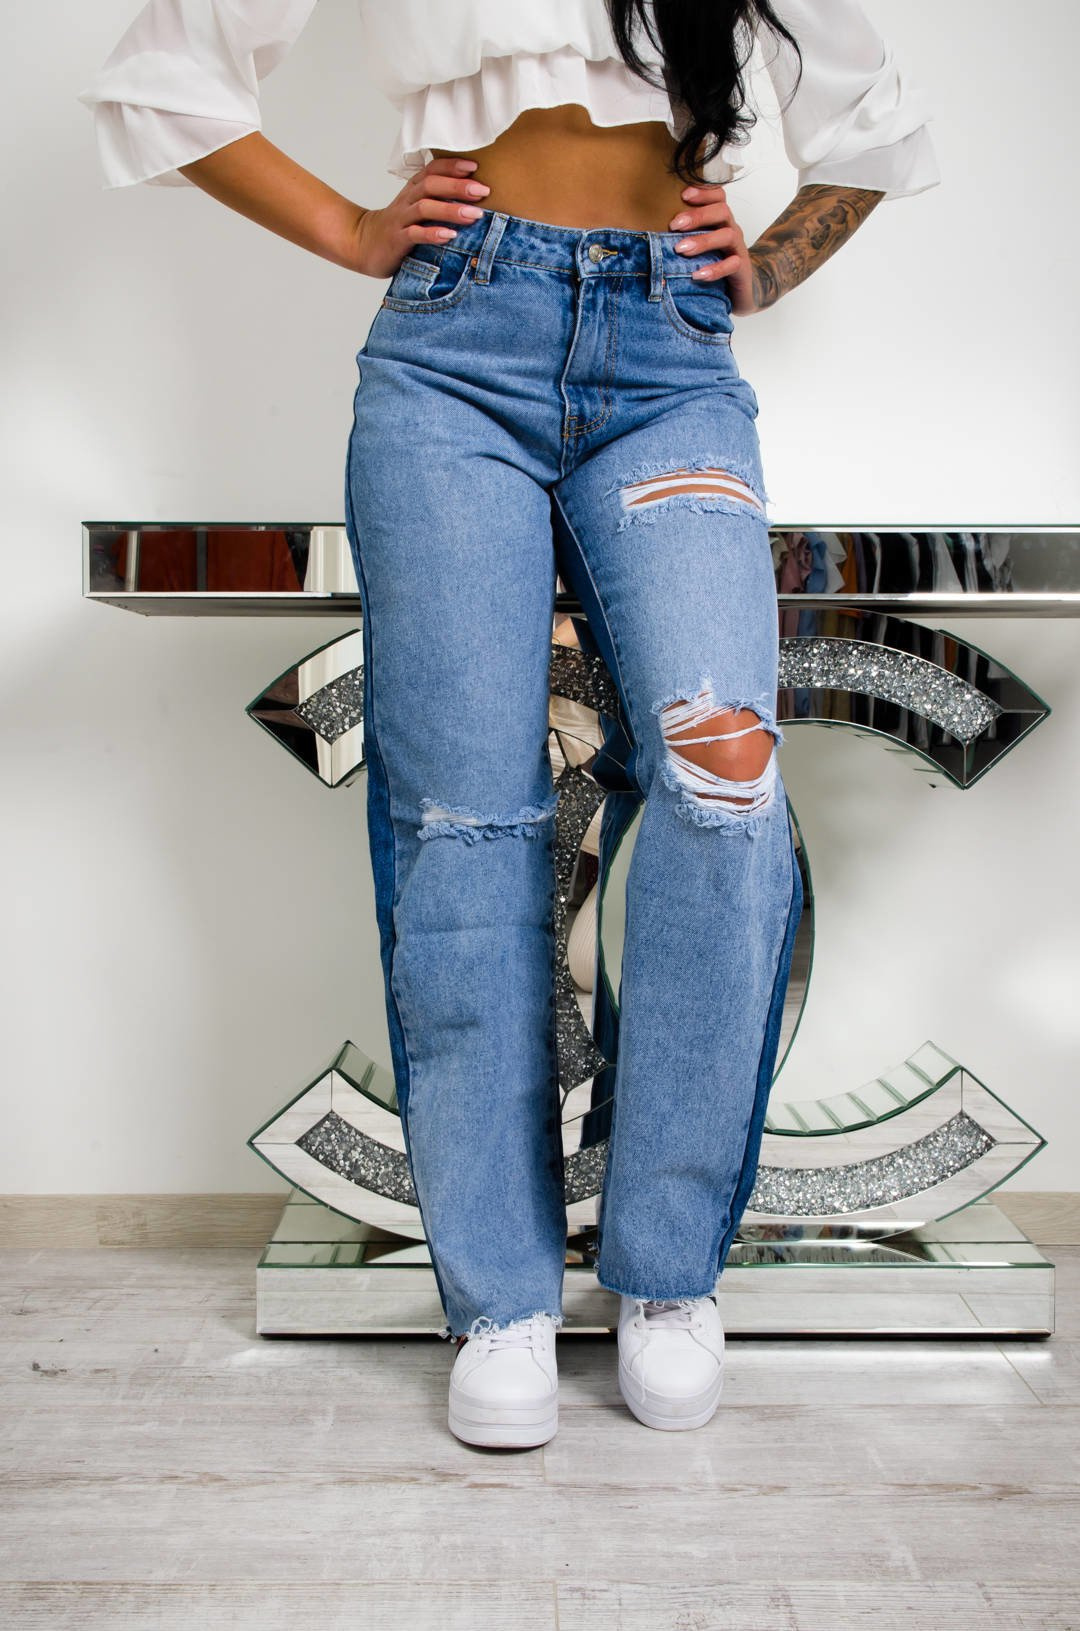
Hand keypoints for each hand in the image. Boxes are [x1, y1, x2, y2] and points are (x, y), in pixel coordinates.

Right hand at [351, 156, 490, 278]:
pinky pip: (414, 234)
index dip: (452, 166)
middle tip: (482, 191)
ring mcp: (401, 220)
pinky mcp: (396, 240)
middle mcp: (407, 200)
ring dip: (450, 210)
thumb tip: (473, 198)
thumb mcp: (416, 208)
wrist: (363, 244)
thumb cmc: (399, 227)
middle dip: (457, 186)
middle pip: (431, 185)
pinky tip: (450, 235)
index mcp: (413, 190)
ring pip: (424, 208)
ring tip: (473, 215)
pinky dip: (432, 234)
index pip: (432, 169)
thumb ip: (438, 200)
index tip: (475, 167)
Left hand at [668, 182, 759, 315]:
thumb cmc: (714, 261)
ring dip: (703, 241)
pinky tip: (698, 274)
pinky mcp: (741, 269)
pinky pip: (732, 265)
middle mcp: (731, 229)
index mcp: (720, 219)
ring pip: (727, 235)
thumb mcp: (699, 243)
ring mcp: (738, 248)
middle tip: (674, 224)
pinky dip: (715, 269)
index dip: (703, 191)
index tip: (683, 195)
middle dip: (697, 215)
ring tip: (681, 249)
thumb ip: (682, 233)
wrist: (743, 287)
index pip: (718, 196)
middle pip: (722, 211)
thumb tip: (646, 228)